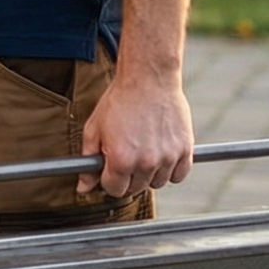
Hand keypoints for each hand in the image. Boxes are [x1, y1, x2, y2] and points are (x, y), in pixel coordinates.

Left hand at [77, 67, 194, 199]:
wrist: (148, 79)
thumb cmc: (120, 101)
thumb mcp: (94, 129)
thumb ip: (88, 161)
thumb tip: (83, 188)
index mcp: (120, 160)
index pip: (114, 190)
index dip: (108, 180)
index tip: (109, 169)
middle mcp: (146, 163)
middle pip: (136, 189)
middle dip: (127, 177)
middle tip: (126, 157)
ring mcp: (167, 157)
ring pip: (157, 183)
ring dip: (149, 174)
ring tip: (143, 151)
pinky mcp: (185, 150)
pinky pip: (178, 175)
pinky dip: (170, 170)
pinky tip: (161, 154)